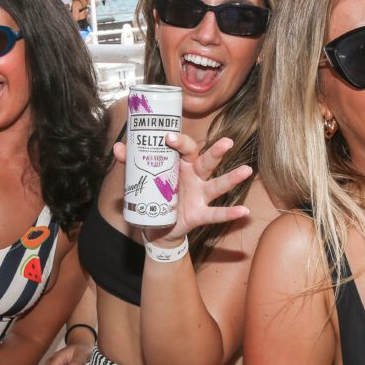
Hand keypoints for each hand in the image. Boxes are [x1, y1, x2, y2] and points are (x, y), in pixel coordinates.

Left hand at [114, 134, 251, 244]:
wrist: (155, 226)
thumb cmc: (154, 195)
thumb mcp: (142, 179)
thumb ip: (131, 163)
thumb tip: (118, 147)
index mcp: (181, 165)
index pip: (185, 148)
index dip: (179, 142)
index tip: (169, 137)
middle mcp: (194, 177)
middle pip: (207, 162)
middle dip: (217, 152)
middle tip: (227, 142)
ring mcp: (200, 195)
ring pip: (218, 184)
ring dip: (232, 178)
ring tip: (246, 170)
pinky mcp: (200, 214)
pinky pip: (216, 214)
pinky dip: (230, 213)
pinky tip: (244, 211)